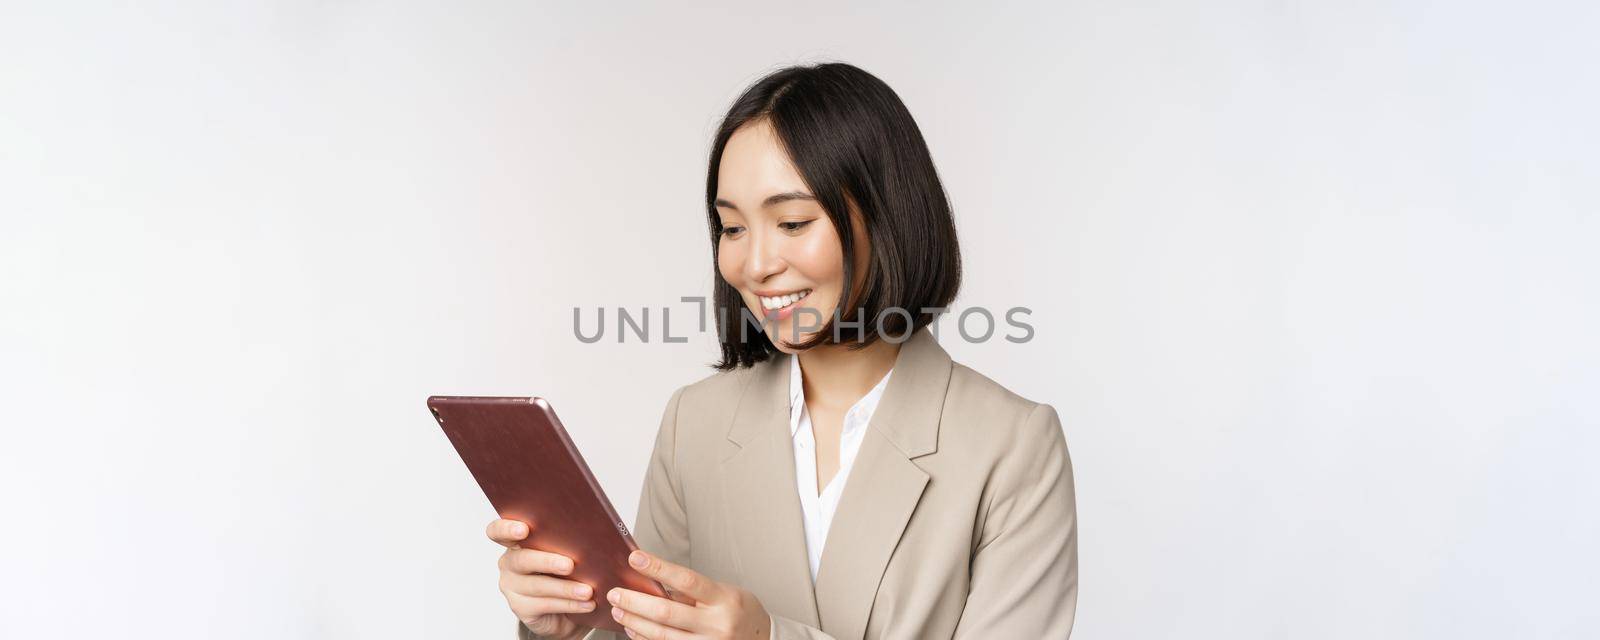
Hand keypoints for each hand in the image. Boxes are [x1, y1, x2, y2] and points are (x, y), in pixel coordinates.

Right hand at [488, 518, 595, 639]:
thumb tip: (588, 532)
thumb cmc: (566, 570)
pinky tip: (586, 604)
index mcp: (516, 542)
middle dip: (547, 561)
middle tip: (570, 565)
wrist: (566, 608)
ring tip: (587, 591)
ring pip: (536, 585)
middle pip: (521, 560)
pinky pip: (545, 605)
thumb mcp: (565, 551)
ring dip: (565, 588)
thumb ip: (566, 540)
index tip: (523, 530)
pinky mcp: (520, 608)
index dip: (506, 529)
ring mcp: (511, 587)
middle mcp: (509, 563)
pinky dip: (569, 604)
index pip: (498, 531)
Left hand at [607, 550, 771, 638]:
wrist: (762, 638)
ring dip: (635, 623)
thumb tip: (652, 582)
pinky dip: (646, 639)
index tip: (635, 558)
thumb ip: (691, 591)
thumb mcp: (722, 592)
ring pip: (663, 635)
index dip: (658, 568)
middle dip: (636, 602)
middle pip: (667, 613)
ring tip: (619, 611)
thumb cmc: (738, 610)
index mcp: (723, 598)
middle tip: (615, 593)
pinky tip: (633, 630)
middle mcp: (718, 624)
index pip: (687, 579)